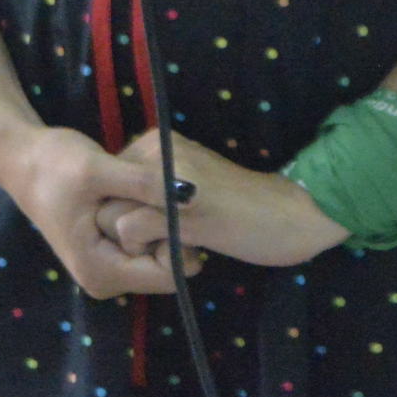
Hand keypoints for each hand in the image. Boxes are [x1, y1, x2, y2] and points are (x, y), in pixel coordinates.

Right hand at [0, 124, 201, 298]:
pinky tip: (146, 190)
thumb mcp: (99, 169)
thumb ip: (144, 184)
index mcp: (101, 272)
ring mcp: (108, 266)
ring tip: (155, 186)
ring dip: (162, 222)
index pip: (166, 274)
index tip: (182, 203)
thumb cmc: (54, 164)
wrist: (23, 157)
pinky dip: (151, 218)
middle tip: (168, 190)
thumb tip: (193, 194)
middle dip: (172, 230)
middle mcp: (106, 279)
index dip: (181, 240)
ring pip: (157, 252)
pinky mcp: (110, 250)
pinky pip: (145, 242)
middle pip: (164, 266)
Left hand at [111, 129, 345, 270]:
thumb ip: (151, 188)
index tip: (158, 229)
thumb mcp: (186, 184)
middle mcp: (156, 151)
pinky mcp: (177, 209)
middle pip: (104, 200)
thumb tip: (109, 207)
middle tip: (166, 243)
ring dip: (137, 245)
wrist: (292, 211)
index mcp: (157, 142)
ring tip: (177, 247)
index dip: (124, 213)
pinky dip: (150, 254)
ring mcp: (165, 178)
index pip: (108, 183)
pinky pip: (131, 234)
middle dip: (125, 231)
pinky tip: (186, 254)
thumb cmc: (240, 204)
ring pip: (112, 217)